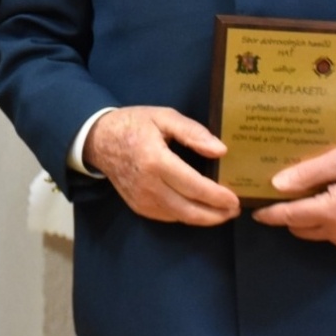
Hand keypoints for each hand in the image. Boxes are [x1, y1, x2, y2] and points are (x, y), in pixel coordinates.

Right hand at [84, 106, 239, 226]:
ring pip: (180, 217)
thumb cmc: (134, 124)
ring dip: (205, 218)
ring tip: (223, 212)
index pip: (193, 186)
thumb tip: (220, 150)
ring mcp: (142, 200)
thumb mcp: (164, 117)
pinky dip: (187, 216)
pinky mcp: (139, 207)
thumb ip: (193, 132)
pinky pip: (169, 216)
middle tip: (235, 210)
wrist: (99, 140)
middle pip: (189, 209)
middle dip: (216, 214)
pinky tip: (200, 209)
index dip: (217, 196)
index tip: (236, 200)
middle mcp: (148, 186)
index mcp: (155, 161)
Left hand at [251, 147, 335, 255]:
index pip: (292, 216)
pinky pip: (330, 237)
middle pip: (299, 227)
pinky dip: (326, 225)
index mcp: (334, 211)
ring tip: (314, 197)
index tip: (256, 212)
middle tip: (287, 195)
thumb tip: (277, 184)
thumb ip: (307, 173)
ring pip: (314, 233)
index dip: (271, 214)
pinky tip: (335, 206)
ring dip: (308, 219)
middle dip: (290, 213)